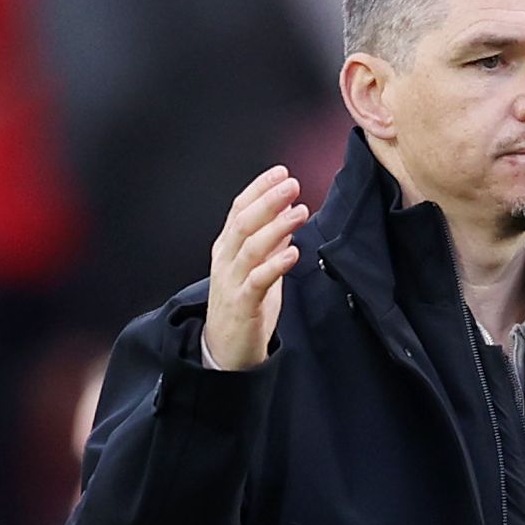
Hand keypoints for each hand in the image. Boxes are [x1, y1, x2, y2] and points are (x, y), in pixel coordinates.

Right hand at [202, 166, 308, 373]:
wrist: (226, 352)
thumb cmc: (242, 309)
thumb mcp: (257, 270)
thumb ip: (269, 245)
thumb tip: (286, 220)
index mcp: (227, 249)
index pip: (239, 210)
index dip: (259, 189)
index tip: (281, 172)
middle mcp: (225, 261)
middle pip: (243, 223)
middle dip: (268, 200)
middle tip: (291, 184)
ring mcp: (231, 282)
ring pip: (250, 247)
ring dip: (276, 227)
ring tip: (298, 212)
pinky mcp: (242, 305)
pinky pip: (257, 281)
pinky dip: (275, 264)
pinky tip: (293, 252)